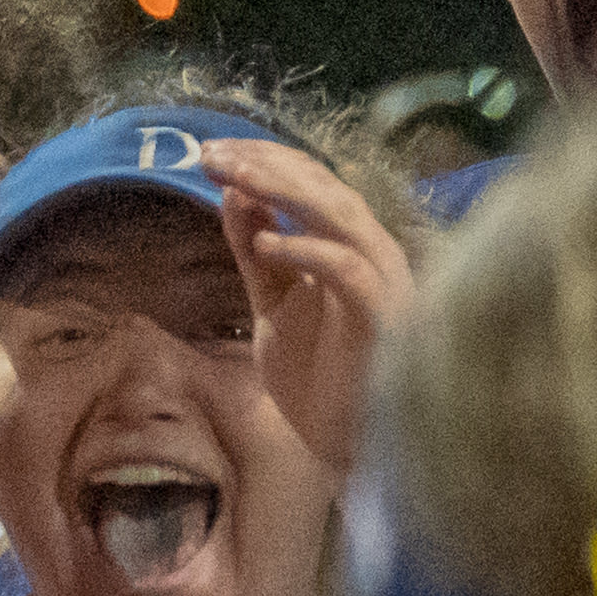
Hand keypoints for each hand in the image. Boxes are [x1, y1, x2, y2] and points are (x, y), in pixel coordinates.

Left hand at [196, 137, 415, 482]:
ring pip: (345, 219)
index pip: (314, 184)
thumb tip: (233, 191)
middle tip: (212, 153)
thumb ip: (255, 250)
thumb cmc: (316, 374)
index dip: (266, 161)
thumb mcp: (271, 302)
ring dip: (288, 193)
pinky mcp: (384, 322)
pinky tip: (266, 246)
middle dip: (268, 167)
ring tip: (234, 179)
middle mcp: (375, 258)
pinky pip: (352, 273)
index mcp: (350, 249)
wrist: (343, 445)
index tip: (210, 150)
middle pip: (328, 190)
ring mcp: (386, 287)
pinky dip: (310, 252)